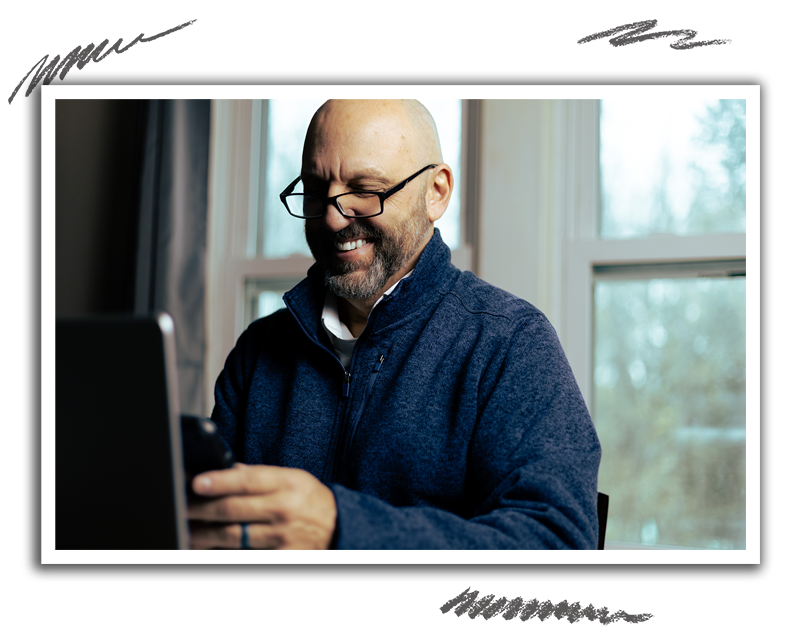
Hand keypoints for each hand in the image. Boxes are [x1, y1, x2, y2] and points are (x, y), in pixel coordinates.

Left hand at [187, 463, 336, 549]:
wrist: (340, 528)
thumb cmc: (311, 500)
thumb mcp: (292, 478)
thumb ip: (259, 475)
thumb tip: (224, 470)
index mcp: (288, 483)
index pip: (248, 480)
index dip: (220, 481)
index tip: (196, 482)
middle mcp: (284, 510)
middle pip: (233, 510)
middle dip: (200, 508)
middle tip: (180, 506)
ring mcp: (282, 538)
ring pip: (233, 538)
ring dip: (204, 535)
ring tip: (186, 529)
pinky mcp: (281, 559)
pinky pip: (246, 558)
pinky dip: (224, 554)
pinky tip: (207, 550)